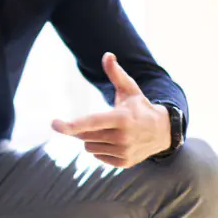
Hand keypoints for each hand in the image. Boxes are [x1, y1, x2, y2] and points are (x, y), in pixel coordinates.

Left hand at [51, 52, 170, 166]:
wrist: (163, 132)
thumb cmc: (139, 107)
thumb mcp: (130, 89)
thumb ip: (116, 73)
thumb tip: (107, 55)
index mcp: (121, 118)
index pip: (91, 122)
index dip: (70, 124)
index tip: (54, 124)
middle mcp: (123, 137)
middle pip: (84, 135)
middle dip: (83, 129)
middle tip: (98, 122)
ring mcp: (124, 151)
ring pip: (89, 147)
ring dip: (92, 139)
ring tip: (110, 132)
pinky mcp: (124, 163)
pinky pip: (98, 156)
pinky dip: (101, 149)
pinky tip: (115, 142)